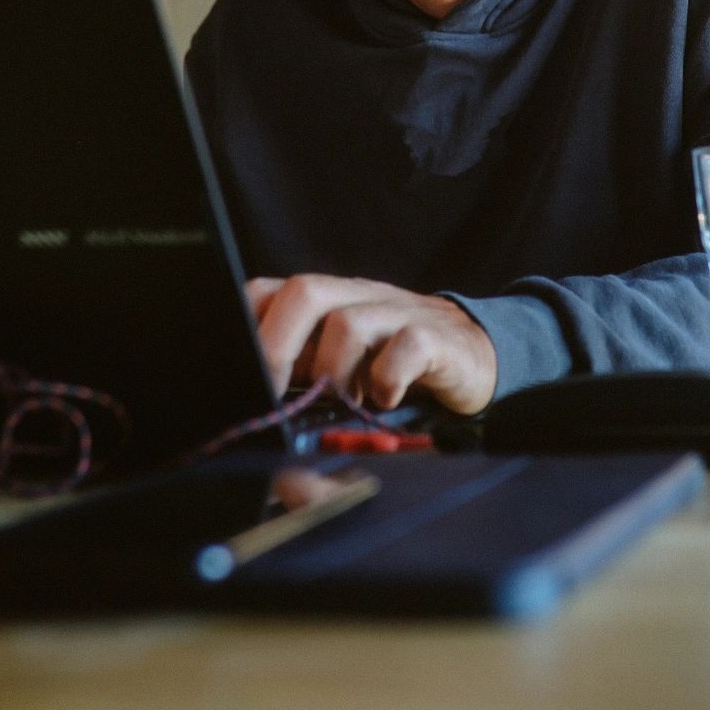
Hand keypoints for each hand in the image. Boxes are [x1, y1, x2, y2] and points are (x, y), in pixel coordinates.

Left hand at [244, 273, 497, 414]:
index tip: (235, 374)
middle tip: (274, 395)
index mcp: (325, 302)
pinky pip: (407, 346)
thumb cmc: (394, 366)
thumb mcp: (339, 370)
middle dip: (277, 347)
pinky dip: (387, 380)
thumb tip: (256, 418)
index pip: (267, 291)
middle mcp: (357, 298)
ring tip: (345, 403)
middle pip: (304, 291)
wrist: (473, 356)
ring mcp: (398, 314)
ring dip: (336, 372)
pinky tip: (384, 401)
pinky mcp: (436, 338)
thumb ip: (301, 383)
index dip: (244, 326)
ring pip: (349, 322)